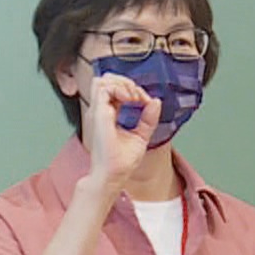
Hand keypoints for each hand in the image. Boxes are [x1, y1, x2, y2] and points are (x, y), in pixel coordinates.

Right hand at [83, 73, 157, 189]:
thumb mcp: (141, 135)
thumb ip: (148, 118)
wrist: (113, 174)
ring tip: (134, 97)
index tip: (146, 102)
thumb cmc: (122, 160)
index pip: (115, 89)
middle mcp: (102, 111)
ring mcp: (98, 111)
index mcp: (109, 114)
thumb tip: (156, 101)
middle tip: (139, 97)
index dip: (132, 89)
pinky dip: (120, 89)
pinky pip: (103, 88)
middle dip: (127, 82)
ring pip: (103, 80)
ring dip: (122, 83)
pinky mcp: (98, 114)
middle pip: (107, 80)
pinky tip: (131, 100)